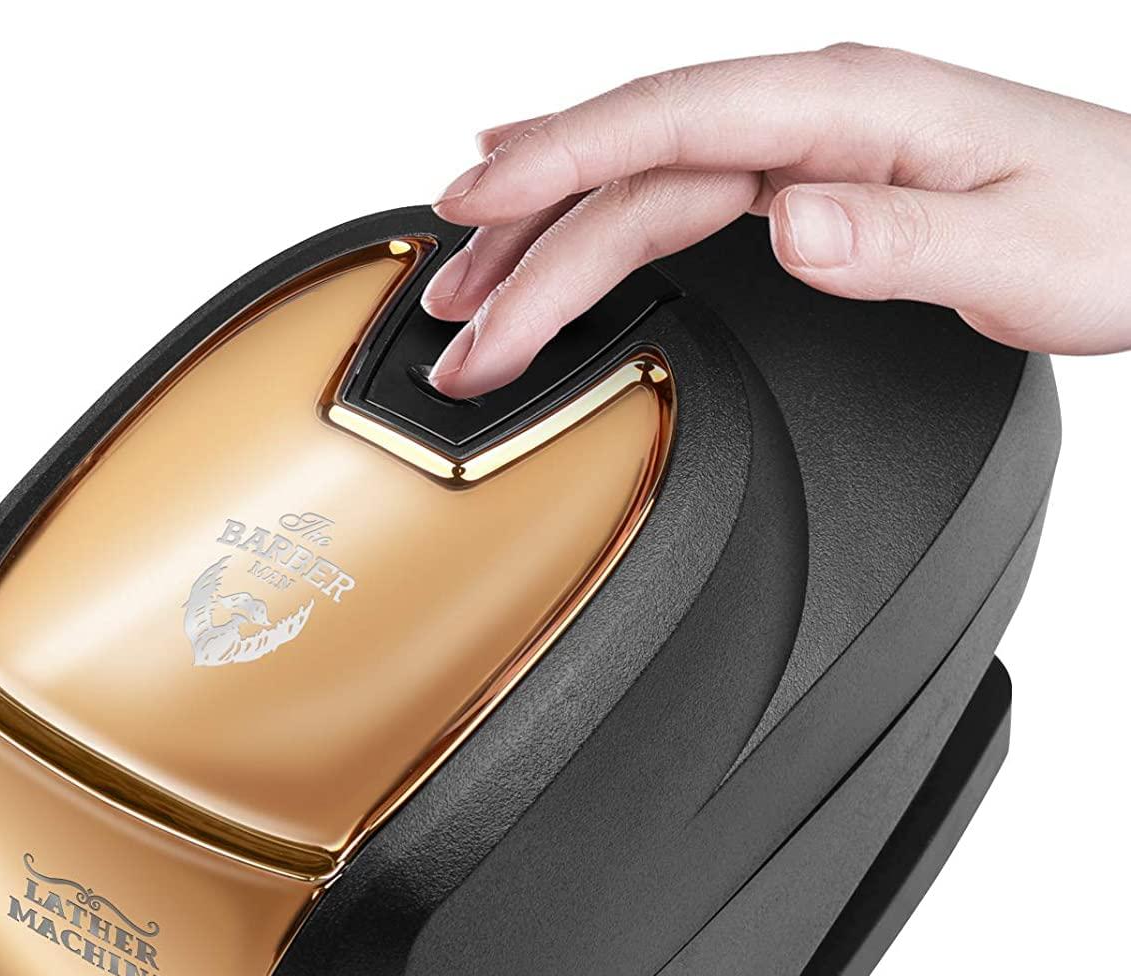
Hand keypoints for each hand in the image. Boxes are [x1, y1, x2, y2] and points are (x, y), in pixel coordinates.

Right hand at [423, 45, 1130, 396]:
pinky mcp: (803, 184)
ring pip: (639, 183)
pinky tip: (552, 224)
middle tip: (452, 323)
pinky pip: (670, 194)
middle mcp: (812, 116)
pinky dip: (595, 215)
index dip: (559, 162)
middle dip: (526, 242)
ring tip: (463, 290)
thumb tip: (795, 225)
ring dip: (543, 238)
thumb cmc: (1112, 234)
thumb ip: (902, 240)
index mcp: (849, 110)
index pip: (670, 123)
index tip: (471, 204)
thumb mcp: (1021, 248)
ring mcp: (802, 148)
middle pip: (632, 169)